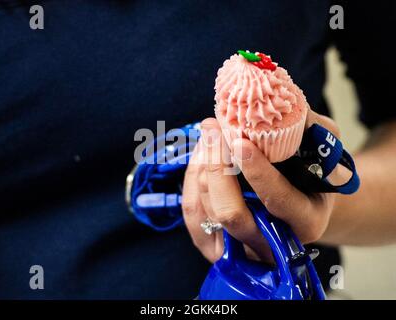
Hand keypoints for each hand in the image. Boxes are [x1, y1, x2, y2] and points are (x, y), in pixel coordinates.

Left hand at [182, 111, 340, 262]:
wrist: (298, 204)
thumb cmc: (313, 175)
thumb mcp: (324, 150)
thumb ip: (311, 130)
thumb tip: (281, 102)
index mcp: (305, 222)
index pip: (278, 201)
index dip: (258, 172)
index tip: (240, 141)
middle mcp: (271, 243)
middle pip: (231, 213)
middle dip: (217, 168)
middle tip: (213, 129)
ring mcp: (240, 248)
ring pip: (208, 211)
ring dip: (202, 168)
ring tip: (208, 135)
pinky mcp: (214, 245)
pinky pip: (193, 214)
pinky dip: (192, 180)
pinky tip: (201, 155)